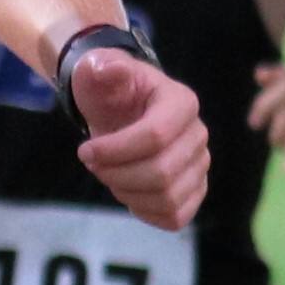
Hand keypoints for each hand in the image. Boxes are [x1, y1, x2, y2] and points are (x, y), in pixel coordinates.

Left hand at [68, 47, 208, 231]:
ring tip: (111, 175)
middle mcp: (198, 135)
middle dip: (117, 174)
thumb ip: (101, 67)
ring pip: (168, 198)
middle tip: (94, 164)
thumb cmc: (110, 92)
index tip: (84, 151)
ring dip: (128, 193)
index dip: (115, 151)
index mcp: (181, 102)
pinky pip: (175, 216)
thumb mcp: (98, 72)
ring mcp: (200, 165)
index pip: (155, 136)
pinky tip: (128, 191)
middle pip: (162, 173)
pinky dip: (146, 211)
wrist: (120, 112)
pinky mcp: (194, 190)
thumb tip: (108, 69)